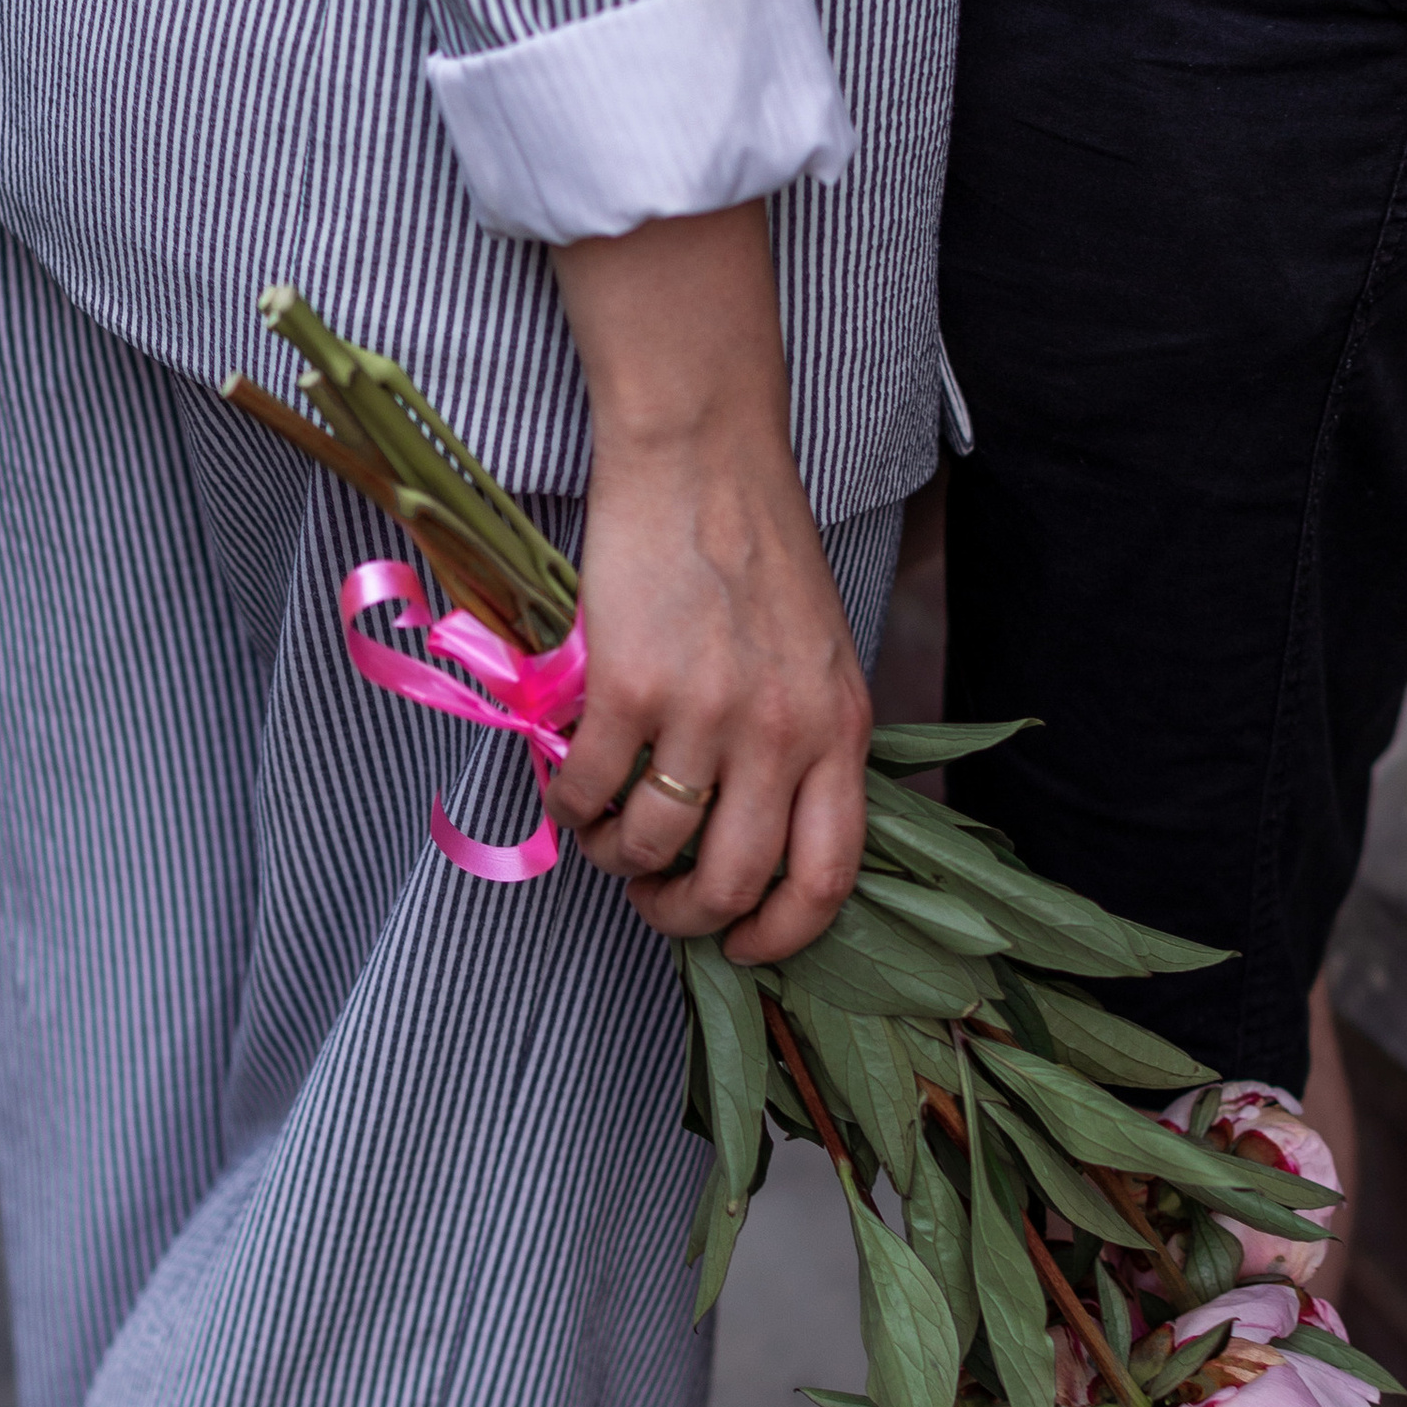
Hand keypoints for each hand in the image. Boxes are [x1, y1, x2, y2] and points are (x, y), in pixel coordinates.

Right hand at [548, 207, 870, 965]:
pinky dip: (567, 806)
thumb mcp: (821, 661)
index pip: (827, 877)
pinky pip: (587, 790)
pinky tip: (566, 785)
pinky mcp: (631, 685)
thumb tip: (759, 841)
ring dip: (615, 858)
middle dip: (681, 916)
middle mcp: (782, 733)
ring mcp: (706, 712)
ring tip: (603, 833)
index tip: (742, 948)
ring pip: (650, 846)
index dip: (781, 935)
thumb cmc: (759, 554)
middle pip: (730, 883)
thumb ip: (806, 747)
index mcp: (841, 732)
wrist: (702, 457)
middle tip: (652, 898)